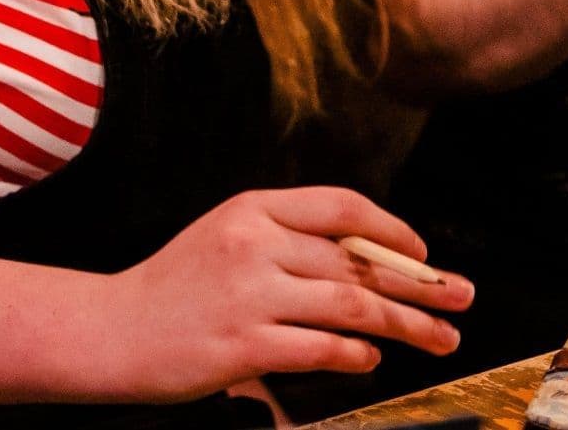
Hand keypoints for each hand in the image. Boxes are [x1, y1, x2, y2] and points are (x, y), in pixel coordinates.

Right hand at [105, 186, 473, 400]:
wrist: (107, 330)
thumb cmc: (174, 286)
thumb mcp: (228, 235)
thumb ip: (289, 239)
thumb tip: (367, 262)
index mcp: (255, 208)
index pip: (344, 207)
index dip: (394, 230)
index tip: (425, 254)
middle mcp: (255, 243)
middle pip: (359, 261)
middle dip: (420, 284)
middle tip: (460, 298)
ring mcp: (248, 295)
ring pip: (351, 304)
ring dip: (405, 325)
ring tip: (438, 338)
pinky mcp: (240, 346)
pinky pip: (318, 348)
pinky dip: (353, 354)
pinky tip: (370, 359)